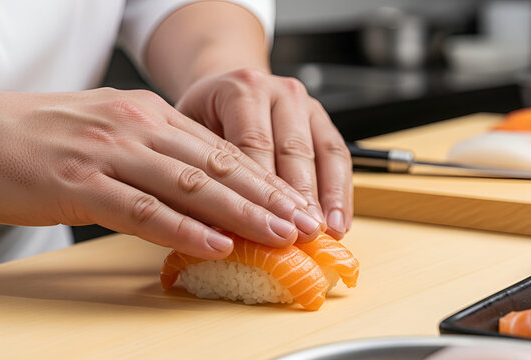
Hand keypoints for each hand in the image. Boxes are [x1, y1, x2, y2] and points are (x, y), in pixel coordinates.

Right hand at [0, 88, 323, 258]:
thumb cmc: (43, 135)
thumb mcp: (112, 131)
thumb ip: (158, 153)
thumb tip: (204, 188)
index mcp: (150, 114)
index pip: (222, 149)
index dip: (266, 179)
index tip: (298, 202)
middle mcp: (139, 127)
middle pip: (219, 166)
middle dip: (269, 197)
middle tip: (305, 222)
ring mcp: (111, 153)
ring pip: (192, 185)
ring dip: (242, 213)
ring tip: (279, 235)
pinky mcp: (82, 182)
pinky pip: (143, 209)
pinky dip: (185, 228)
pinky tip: (216, 243)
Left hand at [175, 69, 352, 238]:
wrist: (229, 88)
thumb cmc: (204, 119)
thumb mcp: (188, 136)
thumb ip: (199, 173)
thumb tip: (207, 228)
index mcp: (241, 89)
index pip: (253, 144)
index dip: (261, 190)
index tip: (265, 227)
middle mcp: (279, 91)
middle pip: (293, 150)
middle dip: (300, 198)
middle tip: (303, 236)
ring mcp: (306, 104)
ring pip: (323, 153)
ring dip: (328, 197)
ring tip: (328, 233)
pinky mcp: (324, 120)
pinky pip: (339, 156)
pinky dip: (342, 192)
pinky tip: (339, 222)